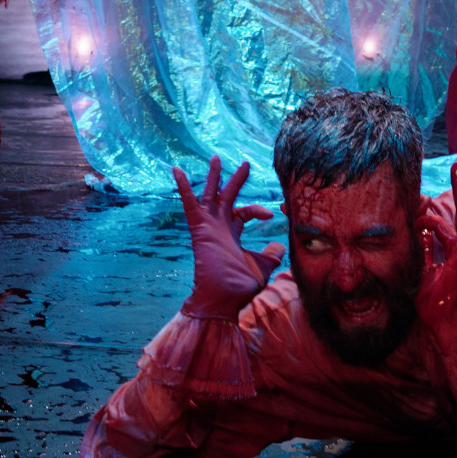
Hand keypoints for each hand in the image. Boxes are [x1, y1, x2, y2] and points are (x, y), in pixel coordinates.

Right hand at [173, 155, 284, 319]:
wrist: (224, 299)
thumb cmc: (241, 288)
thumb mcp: (264, 266)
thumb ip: (272, 254)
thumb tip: (280, 245)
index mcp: (232, 235)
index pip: (245, 212)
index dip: (258, 209)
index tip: (270, 213)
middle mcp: (220, 228)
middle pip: (227, 197)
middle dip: (235, 180)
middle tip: (245, 163)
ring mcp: (209, 227)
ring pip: (211, 195)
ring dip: (214, 177)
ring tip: (216, 158)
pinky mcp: (199, 228)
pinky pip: (189, 204)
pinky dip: (183, 187)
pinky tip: (177, 170)